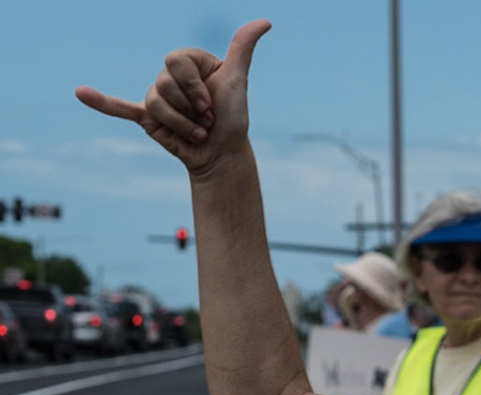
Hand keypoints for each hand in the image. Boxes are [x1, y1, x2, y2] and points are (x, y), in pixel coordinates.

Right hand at [76, 21, 269, 173]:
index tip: (212, 102)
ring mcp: (157, 96)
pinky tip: (81, 94)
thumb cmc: (233, 117)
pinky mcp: (148, 117)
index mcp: (189, 62)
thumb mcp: (237, 79)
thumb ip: (242, 48)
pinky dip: (102, 103)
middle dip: (190, 108)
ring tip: (197, 132)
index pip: (176, 62)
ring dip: (181, 124)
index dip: (195, 87)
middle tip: (206, 120)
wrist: (222, 154)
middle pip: (163, 83)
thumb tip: (265, 21)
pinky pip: (120, 108)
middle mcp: (170, 77)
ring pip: (154, 103)